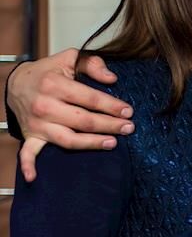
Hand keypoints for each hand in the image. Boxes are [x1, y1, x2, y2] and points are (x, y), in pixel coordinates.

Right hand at [7, 49, 134, 181]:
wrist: (16, 83)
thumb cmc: (47, 72)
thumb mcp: (69, 58)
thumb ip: (92, 64)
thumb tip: (112, 78)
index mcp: (54, 84)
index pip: (90, 98)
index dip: (111, 106)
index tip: (128, 111)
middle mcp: (45, 105)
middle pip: (84, 121)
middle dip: (109, 125)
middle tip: (129, 128)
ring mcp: (38, 124)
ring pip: (68, 139)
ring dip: (91, 143)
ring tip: (112, 143)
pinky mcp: (31, 136)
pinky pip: (27, 153)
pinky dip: (28, 166)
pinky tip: (33, 178)